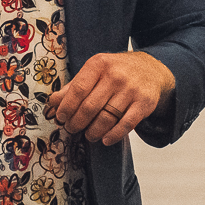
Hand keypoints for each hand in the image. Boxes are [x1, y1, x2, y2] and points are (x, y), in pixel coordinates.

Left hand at [49, 51, 174, 145]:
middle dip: (77, 123)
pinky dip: (113, 135)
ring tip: (88, 135)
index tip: (60, 118)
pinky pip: (126, 125)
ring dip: (93, 132)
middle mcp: (116, 75)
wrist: (151, 70)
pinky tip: (105, 139)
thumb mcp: (94, 71)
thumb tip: (53, 102)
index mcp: (99, 64)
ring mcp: (131, 89)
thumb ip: (73, 86)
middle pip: (90, 107)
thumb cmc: (116, 71)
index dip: (67, 107)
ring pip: (106, 118)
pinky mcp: (144, 103)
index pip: (78, 90)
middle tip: (72, 129)